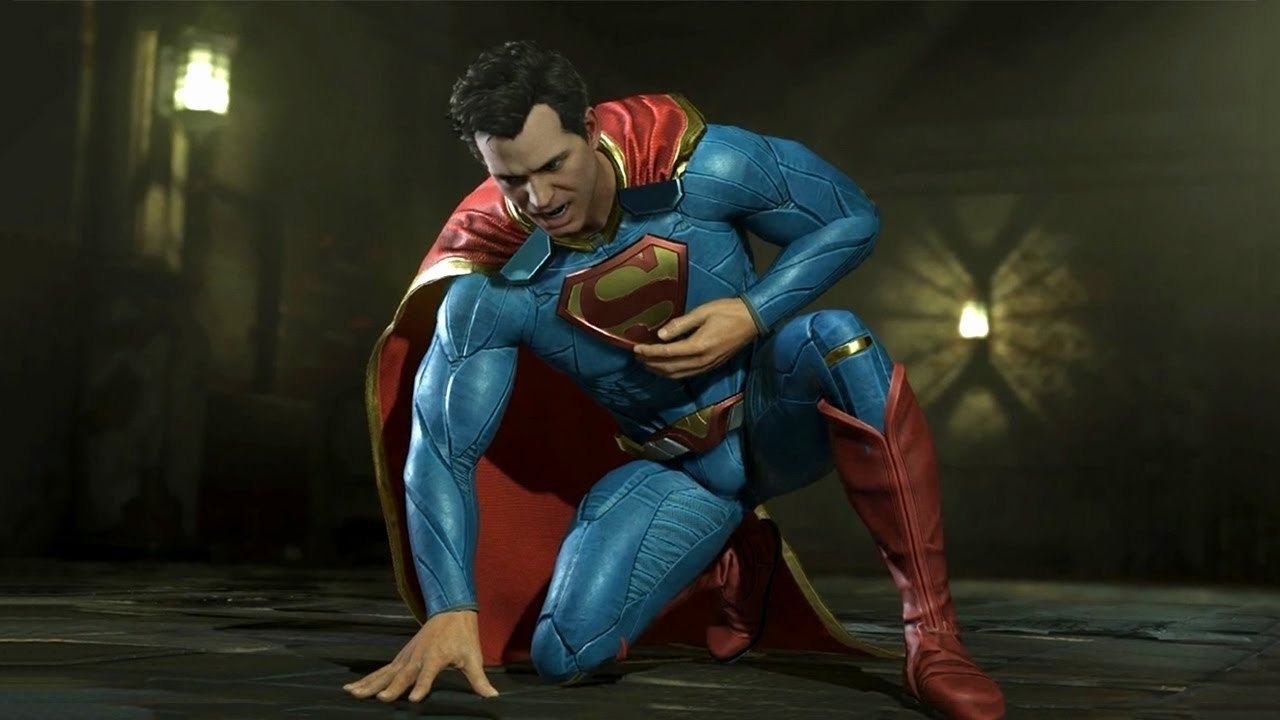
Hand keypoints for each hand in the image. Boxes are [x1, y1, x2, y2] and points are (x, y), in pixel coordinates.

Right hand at [343, 610, 497, 702]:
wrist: (451, 610)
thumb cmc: (463, 635)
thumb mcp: (473, 657)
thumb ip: (479, 679)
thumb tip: (493, 695)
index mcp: (436, 657)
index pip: (428, 674)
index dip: (422, 686)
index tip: (414, 698)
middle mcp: (418, 657)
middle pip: (403, 674)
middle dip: (392, 687)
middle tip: (380, 699)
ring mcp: (406, 657)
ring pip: (386, 673)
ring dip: (370, 683)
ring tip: (352, 693)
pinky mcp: (400, 658)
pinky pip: (381, 671)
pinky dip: (367, 679)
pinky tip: (352, 688)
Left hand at [633, 298, 760, 379]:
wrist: (753, 321)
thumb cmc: (728, 312)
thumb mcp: (702, 313)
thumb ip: (680, 325)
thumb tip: (660, 335)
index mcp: (698, 346)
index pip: (667, 353)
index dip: (649, 352)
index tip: (635, 348)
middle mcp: (701, 361)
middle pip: (669, 368)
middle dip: (651, 363)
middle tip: (636, 357)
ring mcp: (707, 366)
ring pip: (678, 375)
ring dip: (660, 371)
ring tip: (646, 363)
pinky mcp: (711, 367)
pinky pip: (687, 375)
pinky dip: (673, 373)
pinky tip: (666, 368)